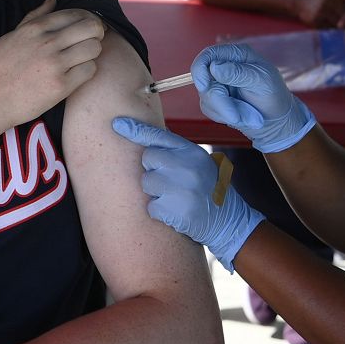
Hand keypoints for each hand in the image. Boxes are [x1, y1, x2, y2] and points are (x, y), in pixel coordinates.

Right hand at [0, 0, 104, 133]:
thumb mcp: (12, 36)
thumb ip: (34, 17)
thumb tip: (53, 0)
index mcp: (35, 29)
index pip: (75, 14)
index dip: (87, 19)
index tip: (88, 28)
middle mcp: (47, 43)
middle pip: (91, 27)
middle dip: (96, 33)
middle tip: (91, 42)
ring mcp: (55, 64)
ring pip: (94, 48)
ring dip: (92, 53)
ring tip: (82, 59)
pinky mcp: (61, 86)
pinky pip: (89, 70)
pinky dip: (87, 71)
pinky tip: (76, 74)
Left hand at [111, 117, 264, 271]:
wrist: (227, 219)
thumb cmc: (206, 187)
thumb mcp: (197, 162)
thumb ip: (174, 151)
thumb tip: (142, 137)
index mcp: (192, 152)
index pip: (158, 136)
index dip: (135, 130)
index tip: (117, 124)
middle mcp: (188, 166)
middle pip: (147, 159)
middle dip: (153, 170)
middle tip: (171, 181)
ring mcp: (182, 188)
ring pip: (146, 183)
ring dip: (155, 192)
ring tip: (175, 197)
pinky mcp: (175, 210)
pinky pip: (151, 206)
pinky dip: (160, 211)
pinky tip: (176, 211)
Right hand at [191, 44, 315, 152]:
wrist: (277, 121)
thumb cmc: (274, 96)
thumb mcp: (262, 81)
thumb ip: (238, 73)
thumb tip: (214, 67)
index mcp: (237, 55)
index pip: (208, 55)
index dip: (200, 69)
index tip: (204, 87)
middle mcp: (224, 67)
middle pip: (204, 81)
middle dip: (221, 102)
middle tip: (237, 116)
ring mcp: (219, 84)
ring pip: (206, 98)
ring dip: (228, 111)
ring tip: (250, 116)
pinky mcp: (216, 100)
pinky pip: (209, 109)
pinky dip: (225, 117)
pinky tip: (242, 117)